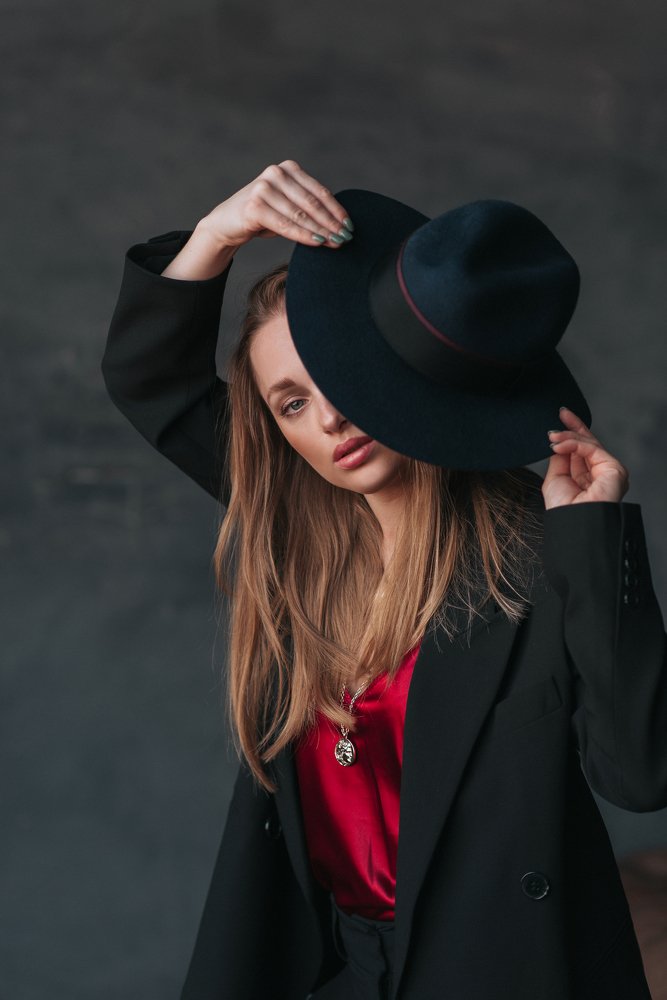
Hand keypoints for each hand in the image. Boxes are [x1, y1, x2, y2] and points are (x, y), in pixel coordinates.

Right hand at [200, 160, 352, 250]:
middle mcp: (276, 173)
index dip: (336, 210)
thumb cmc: (263, 216)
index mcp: (288, 169)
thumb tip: (340, 225)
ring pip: (301, 214)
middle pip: (312, 202)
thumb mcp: (288, 207)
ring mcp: (264, 188)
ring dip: (321, 231)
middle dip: (331, 222)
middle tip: (346, 238)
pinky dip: (303, 235)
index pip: (319, 191)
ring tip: (336, 243)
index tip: (350, 226)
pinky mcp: (255, 206)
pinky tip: (318, 243)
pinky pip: (286, 224)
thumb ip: (308, 208)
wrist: (227, 223)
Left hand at [541, 406, 629, 508]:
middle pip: (589, 442)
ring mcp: (608, 470)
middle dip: (574, 426)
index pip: (581, 449)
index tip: (561, 418)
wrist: (571, 523)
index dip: (572, 432)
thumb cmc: (563, 509)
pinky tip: (559, 444)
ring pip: (589, 443)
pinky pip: (592, 448)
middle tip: (561, 413)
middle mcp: (599, 472)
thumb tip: (560, 442)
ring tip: (552, 437)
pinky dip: (574, 443)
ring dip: (568, 436)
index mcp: (587, 476)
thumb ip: (561, 458)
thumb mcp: (556, 478)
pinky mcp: (614, 468)